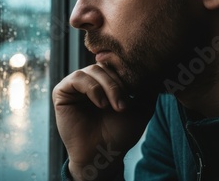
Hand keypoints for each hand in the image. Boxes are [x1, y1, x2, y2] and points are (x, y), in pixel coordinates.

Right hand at [52, 63, 156, 179]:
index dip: (126, 74)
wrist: (102, 153)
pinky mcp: (62, 92)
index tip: (136, 92)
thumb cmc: (120, 133)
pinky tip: (100, 104)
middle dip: (117, 84)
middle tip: (123, 105)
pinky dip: (92, 88)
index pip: (115, 65)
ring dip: (107, 87)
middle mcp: (89, 81)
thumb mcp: (142, 107)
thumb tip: (156, 69)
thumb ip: (148, 87)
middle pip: (105, 66)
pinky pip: (77, 78)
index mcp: (105, 82)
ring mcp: (75, 86)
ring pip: (92, 70)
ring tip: (112, 107)